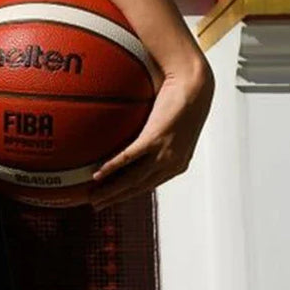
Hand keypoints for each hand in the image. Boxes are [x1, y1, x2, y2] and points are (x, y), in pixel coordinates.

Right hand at [89, 59, 213, 209]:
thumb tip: (134, 132)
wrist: (196, 84)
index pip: (148, 185)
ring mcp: (165, 152)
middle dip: (115, 198)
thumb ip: (155, 134)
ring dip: (111, 191)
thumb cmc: (184, 98)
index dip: (127, 194)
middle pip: (138, 188)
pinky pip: (130, 157)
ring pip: (133, 179)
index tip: (110, 199)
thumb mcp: (171, 124)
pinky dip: (112, 167)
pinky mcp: (157, 138)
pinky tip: (98, 173)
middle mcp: (172, 163)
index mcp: (177, 164)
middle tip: (96, 205)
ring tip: (94, 197)